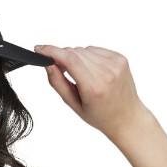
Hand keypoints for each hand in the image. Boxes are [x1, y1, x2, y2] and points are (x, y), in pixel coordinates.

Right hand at [33, 45, 151, 140]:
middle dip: (64, 57)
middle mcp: (106, 73)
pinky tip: (92, 71)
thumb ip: (58, 83)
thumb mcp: (74, 105)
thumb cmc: (100, 116)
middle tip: (62, 71)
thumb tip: (48, 64)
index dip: (51, 51)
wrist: (127, 118)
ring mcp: (115, 64)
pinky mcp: (120, 58)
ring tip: (82, 76)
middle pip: (75, 52)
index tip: (40, 49)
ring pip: (84, 49)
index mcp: (94, 87)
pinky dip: (89, 57)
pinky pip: (96, 50)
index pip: (69, 59)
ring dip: (77, 58)